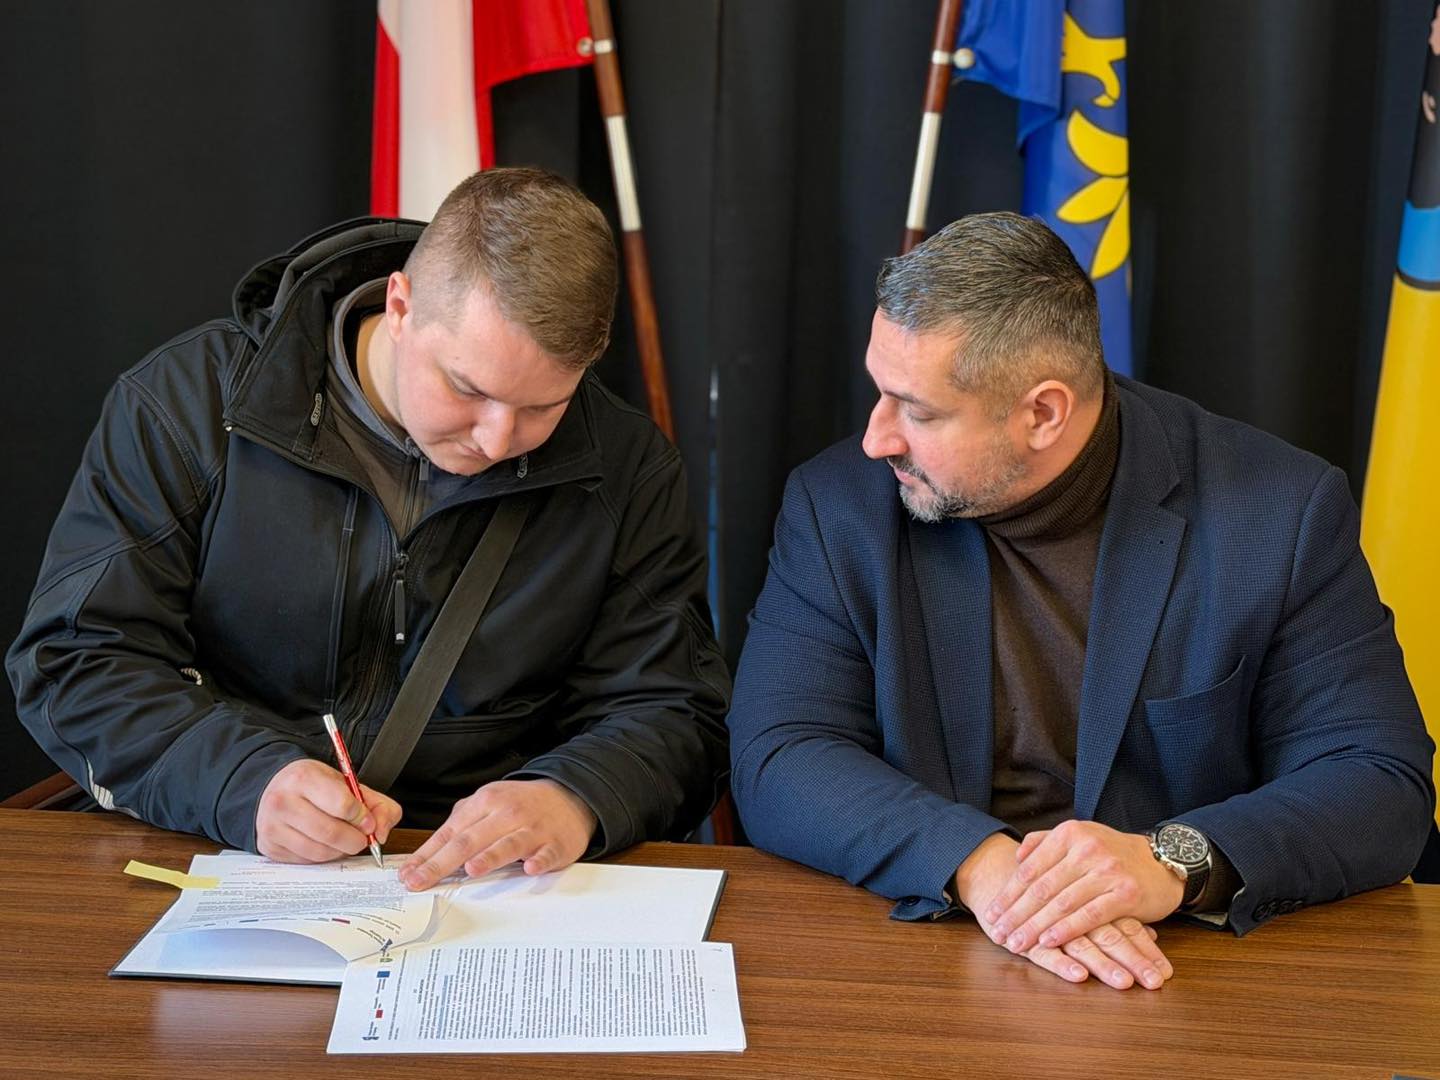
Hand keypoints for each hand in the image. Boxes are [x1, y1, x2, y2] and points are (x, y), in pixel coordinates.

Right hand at [255, 759, 401, 862]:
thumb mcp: (348, 784)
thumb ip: (377, 805)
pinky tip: (326, 844)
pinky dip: (323, 857)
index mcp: (304, 777)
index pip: (342, 804)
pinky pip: (306, 861)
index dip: (362, 818)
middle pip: (330, 832)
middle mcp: (283, 801)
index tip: (368, 822)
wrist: (277, 788)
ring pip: (319, 851)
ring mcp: (272, 826)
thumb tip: (381, 833)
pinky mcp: (270, 846)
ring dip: (340, 851)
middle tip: (361, 838)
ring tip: (344, 839)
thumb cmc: (316, 786)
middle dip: (355, 840)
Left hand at [398, 778, 596, 890]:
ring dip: (490, 857)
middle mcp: (507, 814)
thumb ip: (461, 823)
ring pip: (508, 844)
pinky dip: (539, 861)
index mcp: (486, 803)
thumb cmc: (522, 805)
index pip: (450, 832)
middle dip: (442, 862)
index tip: (409, 874)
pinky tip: (530, 868)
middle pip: (470, 840)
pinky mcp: (555, 843)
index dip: (427, 855)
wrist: (569, 796)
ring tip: (472, 869)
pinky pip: (546, 853)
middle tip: (421, 881)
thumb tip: (429, 852)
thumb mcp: (489, 803)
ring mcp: (532, 829)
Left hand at [956, 833, 1172, 990]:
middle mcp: (1086, 848)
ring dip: (1035, 927)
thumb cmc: (1112, 854)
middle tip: (998, 934)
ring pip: (1061, 904)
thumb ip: (1045, 843)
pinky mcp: (1125, 893)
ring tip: (1016, 943)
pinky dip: (1066, 930)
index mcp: (1069, 833)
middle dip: (1016, 915)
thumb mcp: (1079, 837)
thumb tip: (1017, 856)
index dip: (1008, 894)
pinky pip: (1089, 915)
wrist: (1162, 861)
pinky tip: (1048, 942)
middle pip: (1042, 888)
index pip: (1030, 868)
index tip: (991, 913)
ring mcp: (1107, 870)